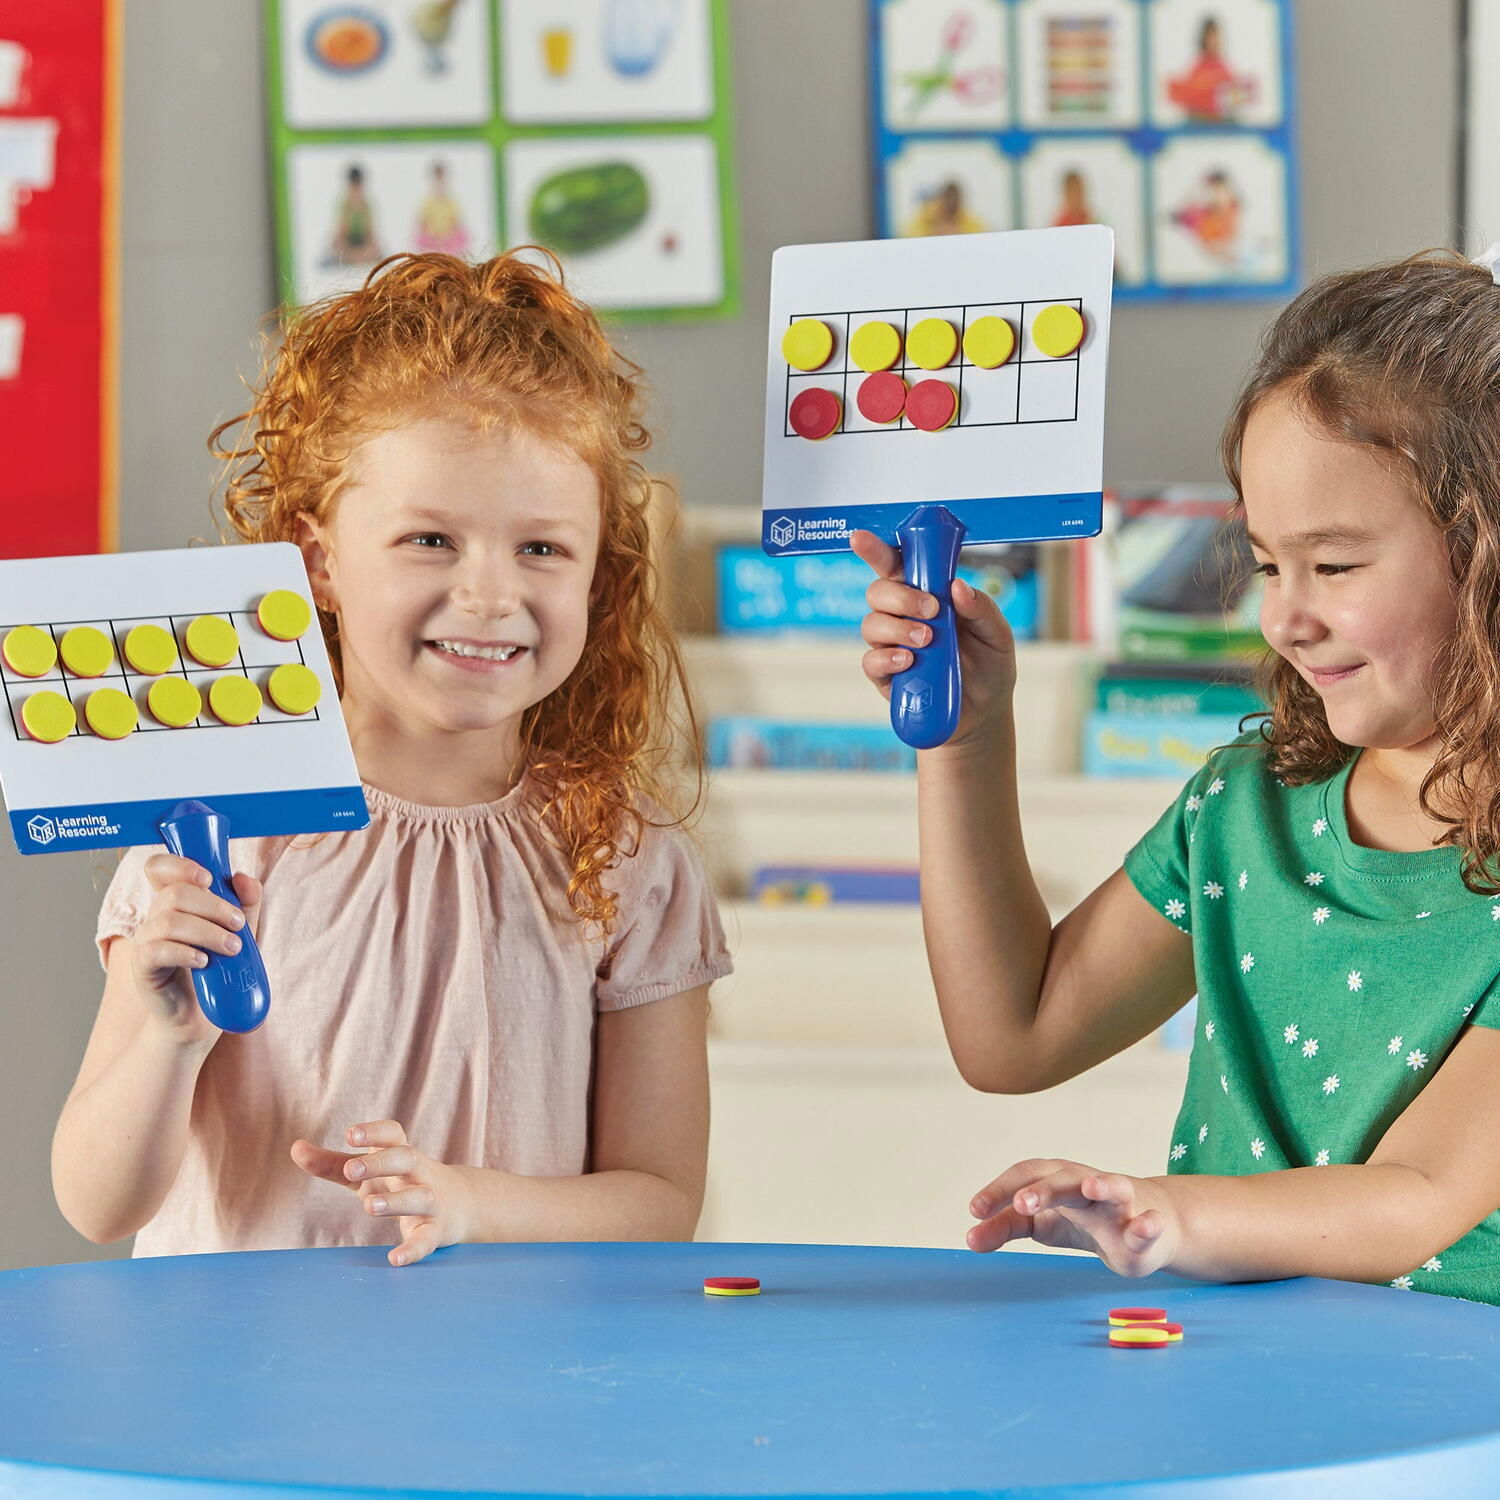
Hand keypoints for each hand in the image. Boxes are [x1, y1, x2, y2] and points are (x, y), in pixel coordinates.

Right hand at [130, 854, 262, 1048]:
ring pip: (169, 919)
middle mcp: (156, 917)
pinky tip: (205, 962)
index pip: (159, 868)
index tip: (209, 878)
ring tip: (232, 949)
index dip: (180, 865)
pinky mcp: (144, 967)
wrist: (200, 1019)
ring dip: (208, 931)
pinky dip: (186, 952)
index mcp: (176, 902)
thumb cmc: (218, 970)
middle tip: (238, 926)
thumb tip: (244, 877)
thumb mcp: (240, 932)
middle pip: (175, 892)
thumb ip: (245, 903)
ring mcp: (146, 941)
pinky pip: (157, 949)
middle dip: (214, 906)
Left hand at [290, 1120, 473, 1266]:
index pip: (393, 1134)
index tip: (350, 1134)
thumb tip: (295, 1148)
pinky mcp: (437, 1231)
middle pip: (407, 1158)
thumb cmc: (402, 1183)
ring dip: (396, 1200)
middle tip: (352, 1170)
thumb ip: (333, 1163)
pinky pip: (428, 1239)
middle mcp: (419, 1173)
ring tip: (369, 1206)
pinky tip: (395, 1259)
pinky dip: (414, 1249)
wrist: (461, 1204)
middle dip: (381, 1162)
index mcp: (401, 1155)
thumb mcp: (370, 1173)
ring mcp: (431, 1201)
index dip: (374, 1132)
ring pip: (420, 1197)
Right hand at [850, 529, 1016, 749]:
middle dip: (900, 597)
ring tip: (926, 642)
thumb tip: (958, 588)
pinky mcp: (886, 677)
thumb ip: (983, 609)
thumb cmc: (990, 667)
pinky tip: (908, 662)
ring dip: (897, 628)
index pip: (897, 566)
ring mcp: (892, 646)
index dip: (876, 550)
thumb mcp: (999, 636)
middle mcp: (904, 617)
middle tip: (932, 611)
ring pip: (872, 624)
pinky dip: (887, 658)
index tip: (860, 538)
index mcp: (928, 596)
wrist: (984, 713)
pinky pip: (870, 661)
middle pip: (878, 591)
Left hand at [967, 1158, 1179, 1277]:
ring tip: (1091, 1187)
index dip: (1001, 1189)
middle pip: (1065, 1179)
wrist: (1148, 1224)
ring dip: (1103, 1184)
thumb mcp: (1040, 1223)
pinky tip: (1144, 1226)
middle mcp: (1087, 1184)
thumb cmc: (1085, 1218)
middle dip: (1044, 1190)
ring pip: (1113, 1187)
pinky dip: (1148, 1224)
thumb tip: (970, 1239)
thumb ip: (1005, 1227)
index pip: (1026, 1174)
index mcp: (1057, 1179)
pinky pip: (1150, 1223)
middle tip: (1021, 1204)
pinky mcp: (1147, 1228)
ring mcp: (1120, 1204)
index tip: (975, 1210)